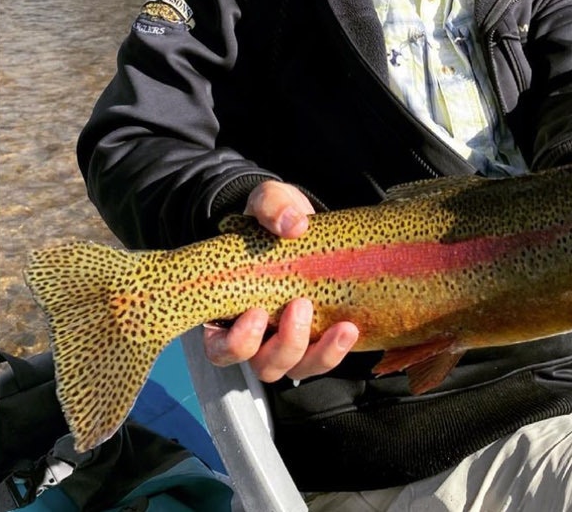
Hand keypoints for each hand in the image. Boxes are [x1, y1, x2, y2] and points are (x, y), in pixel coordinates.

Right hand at [200, 181, 358, 381]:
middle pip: (263, 365)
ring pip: (297, 369)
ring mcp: (289, 341)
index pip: (221, 348)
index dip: (236, 343)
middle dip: (284, 345)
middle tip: (300, 305)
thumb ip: (271, 206)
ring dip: (319, 354)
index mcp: (229, 312)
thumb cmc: (272, 218)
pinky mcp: (318, 338)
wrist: (303, 222)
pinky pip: (325, 358)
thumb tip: (293, 224)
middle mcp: (257, 337)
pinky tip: (350, 328)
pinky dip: (338, 349)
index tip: (256, 314)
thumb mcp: (267, 202)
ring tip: (341, 327)